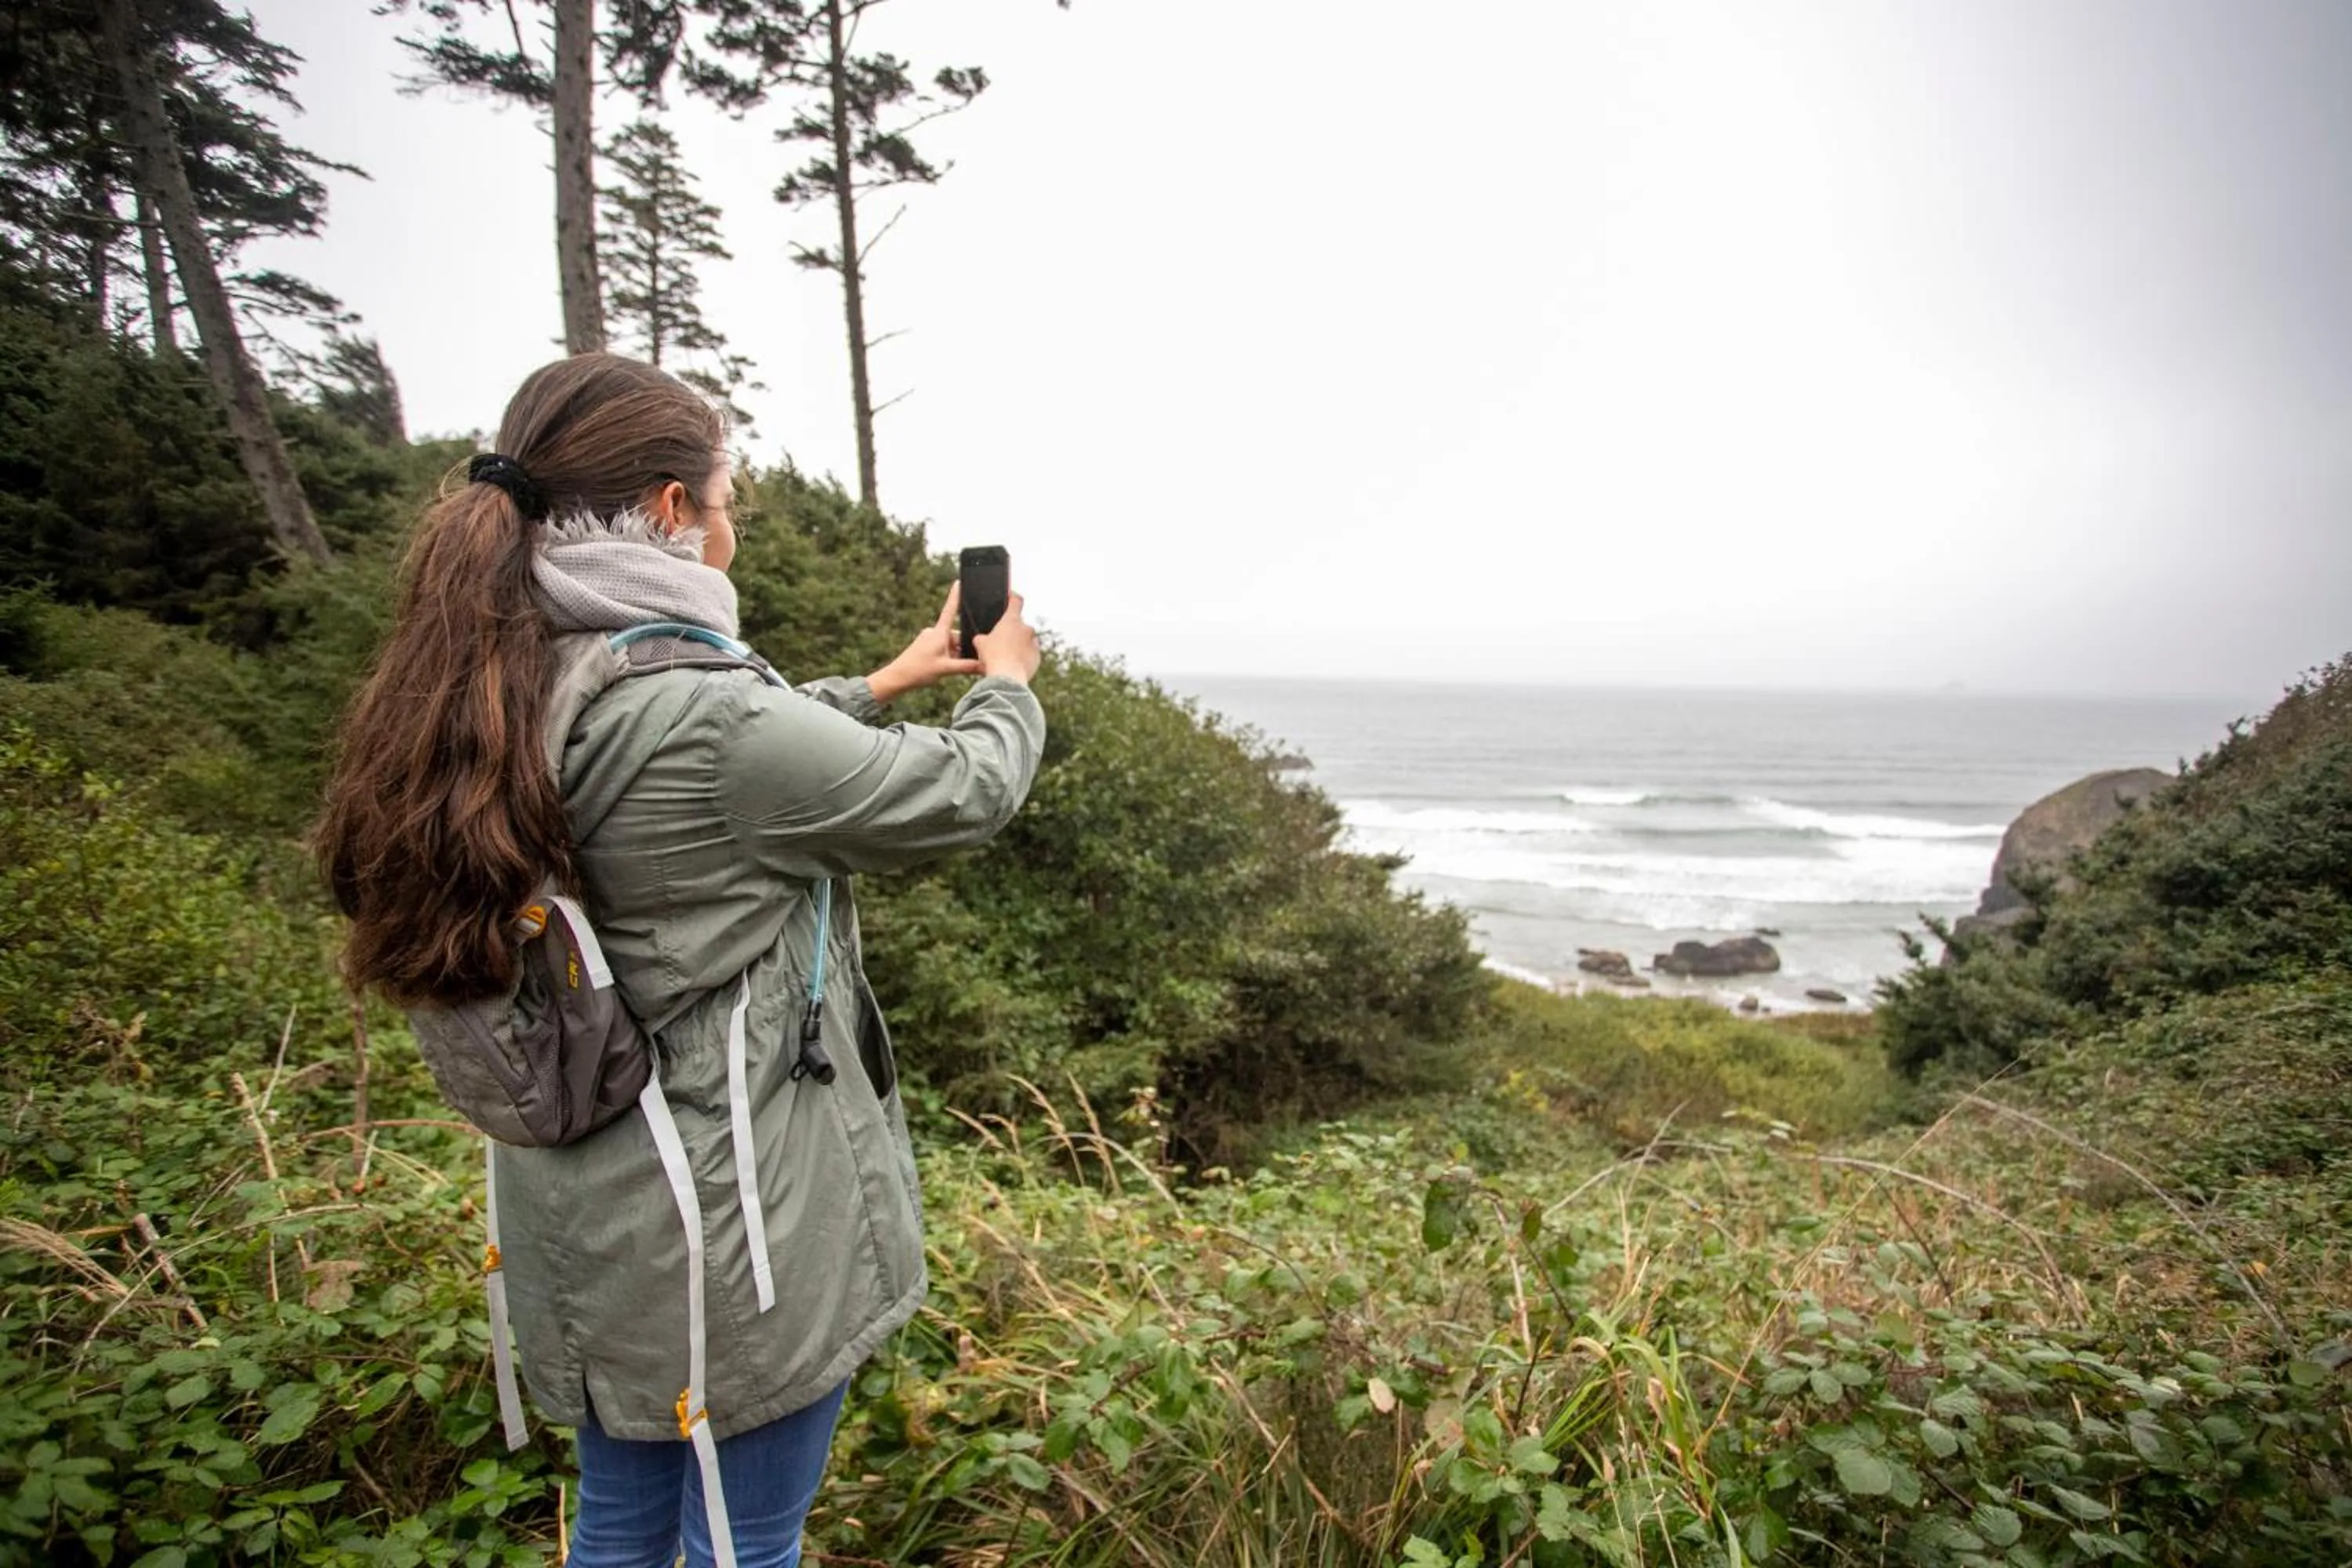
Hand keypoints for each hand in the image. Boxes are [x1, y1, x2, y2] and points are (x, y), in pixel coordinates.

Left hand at [865, 584, 984, 703]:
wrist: (897, 677)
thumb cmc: (919, 670)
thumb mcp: (946, 669)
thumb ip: (967, 666)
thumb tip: (984, 665)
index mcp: (939, 633)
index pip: (950, 610)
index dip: (955, 596)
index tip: (958, 583)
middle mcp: (934, 633)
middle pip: (956, 636)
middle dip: (963, 648)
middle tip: (968, 663)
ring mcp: (929, 639)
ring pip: (950, 645)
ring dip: (955, 655)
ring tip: (951, 670)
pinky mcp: (925, 646)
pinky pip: (942, 649)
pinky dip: (947, 657)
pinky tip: (945, 669)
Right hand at [973, 591, 1038, 685]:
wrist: (1007, 677)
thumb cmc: (993, 657)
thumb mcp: (980, 643)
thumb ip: (982, 637)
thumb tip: (982, 639)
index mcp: (1012, 620)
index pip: (1016, 600)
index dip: (1012, 596)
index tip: (1010, 595)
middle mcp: (1026, 628)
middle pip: (1018, 625)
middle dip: (1010, 631)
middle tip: (999, 641)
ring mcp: (1034, 643)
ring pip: (1025, 640)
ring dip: (1017, 645)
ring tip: (1005, 656)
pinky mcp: (1037, 657)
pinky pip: (1029, 654)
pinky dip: (1022, 657)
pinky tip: (1012, 665)